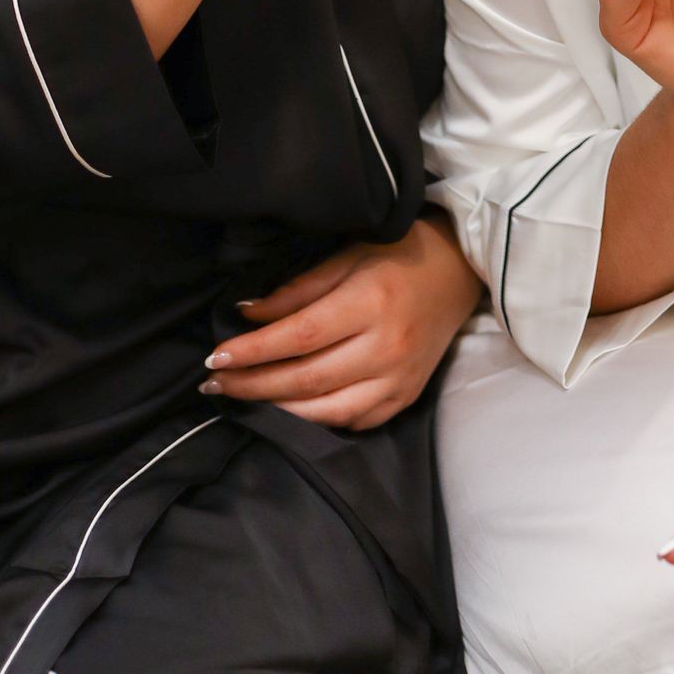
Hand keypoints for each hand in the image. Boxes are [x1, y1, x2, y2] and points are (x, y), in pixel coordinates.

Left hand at [202, 214, 481, 427]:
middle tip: (213, 382)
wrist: (460, 270)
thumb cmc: (400, 253)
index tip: (216, 356)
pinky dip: (314, 420)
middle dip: (251, 384)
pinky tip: (287, 410)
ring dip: (275, 408)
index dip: (254, 351)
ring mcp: (398, 379)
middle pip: (304, 378)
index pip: (299, 336)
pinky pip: (351, 421)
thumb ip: (298, 289)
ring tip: (240, 398)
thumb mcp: (349, 255)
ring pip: (323, 410)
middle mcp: (386, 347)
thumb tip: (245, 315)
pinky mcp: (405, 397)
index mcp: (370, 302)